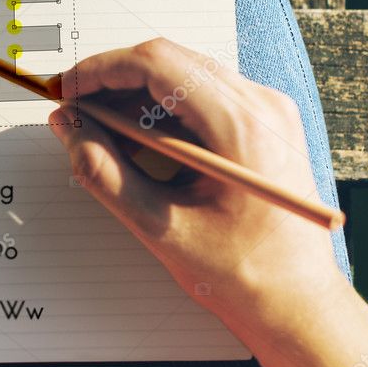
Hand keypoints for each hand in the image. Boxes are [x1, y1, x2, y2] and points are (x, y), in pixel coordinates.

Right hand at [49, 37, 338, 324]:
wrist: (300, 305)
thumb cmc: (245, 276)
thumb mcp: (158, 225)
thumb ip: (103, 171)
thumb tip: (68, 126)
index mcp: (241, 127)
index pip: (157, 64)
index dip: (101, 70)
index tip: (67, 87)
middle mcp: (261, 106)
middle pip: (169, 61)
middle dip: (113, 79)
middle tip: (74, 106)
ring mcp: (266, 111)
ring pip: (183, 73)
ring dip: (134, 93)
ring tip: (99, 125)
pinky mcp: (263, 122)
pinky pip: (202, 93)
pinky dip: (161, 107)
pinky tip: (135, 136)